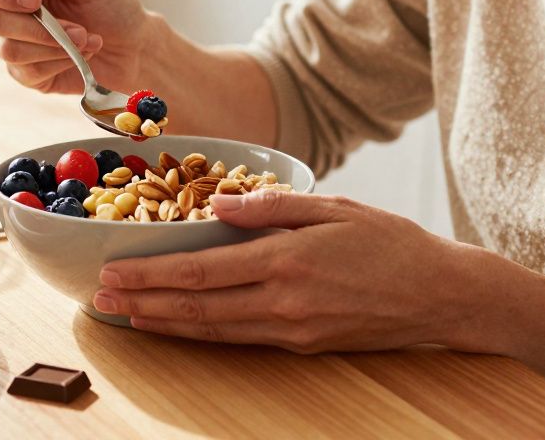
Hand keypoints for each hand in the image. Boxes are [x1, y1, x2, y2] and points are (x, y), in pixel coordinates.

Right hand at [0, 0, 159, 93]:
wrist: (137, 48)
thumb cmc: (112, 8)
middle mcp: (11, 14)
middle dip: (37, 26)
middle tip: (78, 27)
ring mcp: (17, 46)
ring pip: (9, 50)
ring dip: (54, 46)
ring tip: (87, 39)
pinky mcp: (29, 75)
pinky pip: (28, 72)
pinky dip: (60, 63)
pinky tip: (82, 57)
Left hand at [94, 190, 487, 352]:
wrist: (443, 296)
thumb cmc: (392, 244)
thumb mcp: (335, 207)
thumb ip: (273, 204)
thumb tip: (220, 200)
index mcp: (286, 261)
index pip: (201, 270)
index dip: (151, 275)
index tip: (112, 272)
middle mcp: (282, 303)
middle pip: (196, 307)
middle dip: (143, 303)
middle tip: (101, 299)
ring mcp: (291, 330)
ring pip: (212, 331)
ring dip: (164, 324)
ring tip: (127, 317)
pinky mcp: (302, 345)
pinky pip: (239, 339)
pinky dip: (201, 334)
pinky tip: (180, 327)